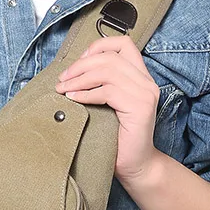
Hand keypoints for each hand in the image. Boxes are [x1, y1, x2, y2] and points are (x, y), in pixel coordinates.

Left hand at [54, 35, 162, 183]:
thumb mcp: (108, 104)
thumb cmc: (118, 137)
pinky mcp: (140, 108)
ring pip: (107, 71)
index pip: (123, 44)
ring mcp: (145, 94)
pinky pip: (107, 91)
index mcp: (141, 76)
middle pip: (109, 58)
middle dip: (80, 66)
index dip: (98, 47)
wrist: (135, 165)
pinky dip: (86, 94)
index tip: (79, 61)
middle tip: (62, 79)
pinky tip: (74, 100)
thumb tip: (70, 72)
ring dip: (79, 79)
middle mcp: (146, 82)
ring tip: (63, 89)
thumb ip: (100, 85)